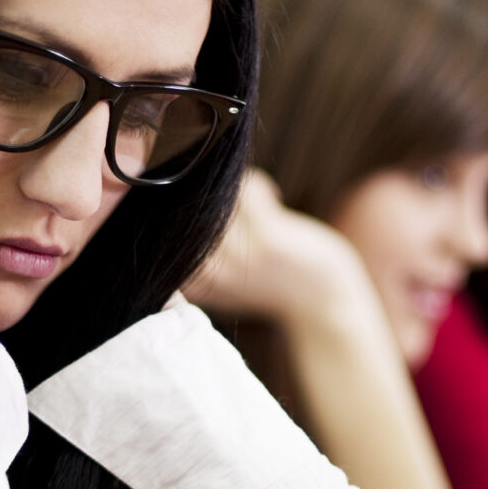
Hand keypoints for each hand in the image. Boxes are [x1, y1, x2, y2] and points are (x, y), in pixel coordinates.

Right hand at [182, 170, 364, 322]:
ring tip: (255, 205)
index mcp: (192, 283)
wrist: (322, 304)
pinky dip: (259, 184)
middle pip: (188, 206)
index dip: (179, 202)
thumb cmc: (270, 282)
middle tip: (237, 203)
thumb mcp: (220, 279)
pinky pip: (247, 186)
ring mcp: (236, 256)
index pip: (165, 229)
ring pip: (218, 194)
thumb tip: (170, 198)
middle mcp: (208, 274)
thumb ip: (193, 253)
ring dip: (237, 188)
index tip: (202, 204)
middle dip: (209, 193)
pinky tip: (271, 199)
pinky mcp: (267, 239)